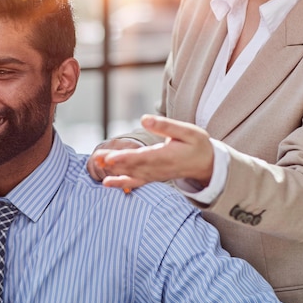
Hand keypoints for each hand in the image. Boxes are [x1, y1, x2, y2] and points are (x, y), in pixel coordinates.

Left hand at [93, 114, 213, 190]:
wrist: (206, 164)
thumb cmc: (197, 145)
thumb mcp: (187, 131)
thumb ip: (165, 125)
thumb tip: (144, 119)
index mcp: (166, 156)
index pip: (142, 158)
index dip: (125, 158)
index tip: (110, 158)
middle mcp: (158, 168)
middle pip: (132, 166)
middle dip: (113, 162)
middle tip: (97, 158)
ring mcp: (154, 175)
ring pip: (131, 174)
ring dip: (113, 170)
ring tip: (96, 164)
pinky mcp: (152, 177)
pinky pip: (135, 183)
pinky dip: (121, 183)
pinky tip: (107, 183)